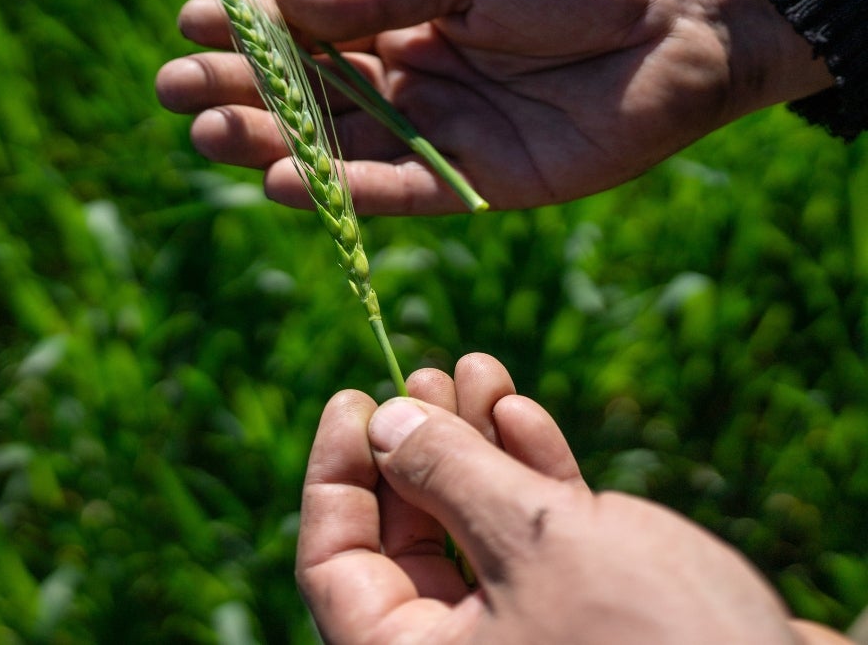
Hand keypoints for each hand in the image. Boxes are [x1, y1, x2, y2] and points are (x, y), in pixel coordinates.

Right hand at [155, 0, 832, 213]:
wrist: (677, 21)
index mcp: (403, 21)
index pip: (307, 34)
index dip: (248, 32)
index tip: (190, 23)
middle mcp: (410, 84)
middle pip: (309, 97)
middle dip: (240, 93)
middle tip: (175, 92)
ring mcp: (439, 136)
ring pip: (340, 150)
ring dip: (273, 146)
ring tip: (209, 135)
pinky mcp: (475, 184)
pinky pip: (397, 193)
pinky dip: (343, 192)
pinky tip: (283, 183)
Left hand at [297, 354, 846, 643]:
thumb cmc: (654, 642)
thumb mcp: (533, 543)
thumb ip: (447, 475)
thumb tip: (382, 423)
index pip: (333, 566)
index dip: (333, 476)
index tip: (352, 399)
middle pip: (404, 538)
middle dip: (416, 445)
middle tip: (424, 374)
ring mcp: (524, 636)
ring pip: (470, 527)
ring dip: (473, 445)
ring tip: (476, 370)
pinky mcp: (584, 618)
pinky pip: (531, 541)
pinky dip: (526, 475)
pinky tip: (521, 415)